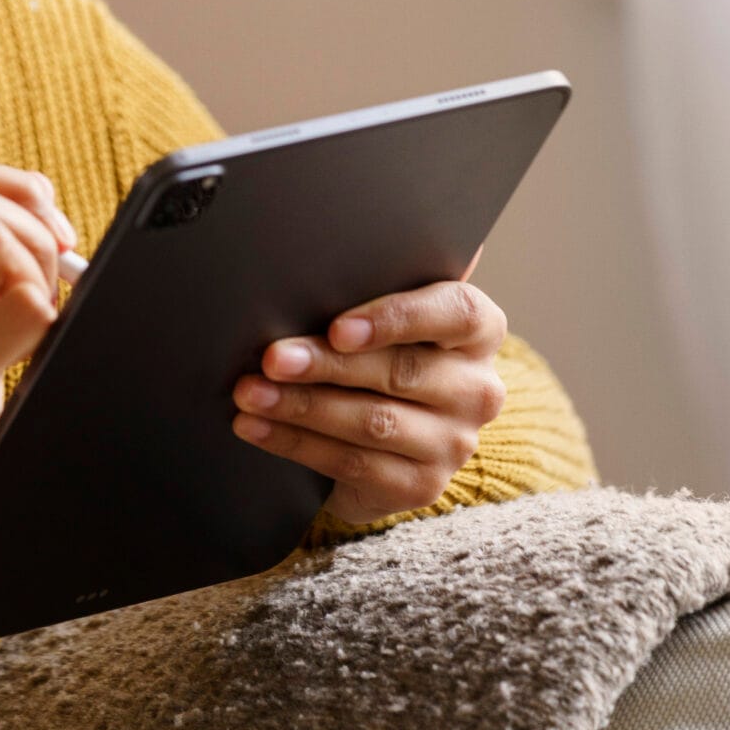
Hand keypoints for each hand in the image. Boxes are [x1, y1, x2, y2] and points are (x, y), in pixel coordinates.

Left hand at [230, 278, 507, 525]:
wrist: (390, 436)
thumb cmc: (381, 350)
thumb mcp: (386, 315)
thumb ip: (376, 282)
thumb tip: (320, 243)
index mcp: (479, 330)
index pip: (455, 313)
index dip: (396, 318)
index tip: (338, 327)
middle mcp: (477, 388)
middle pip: (399, 371)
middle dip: (325, 364)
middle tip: (270, 357)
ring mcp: (454, 443)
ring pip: (371, 422)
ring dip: (300, 406)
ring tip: (250, 393)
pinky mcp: (422, 486)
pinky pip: (352, 463)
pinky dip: (295, 443)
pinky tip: (257, 428)